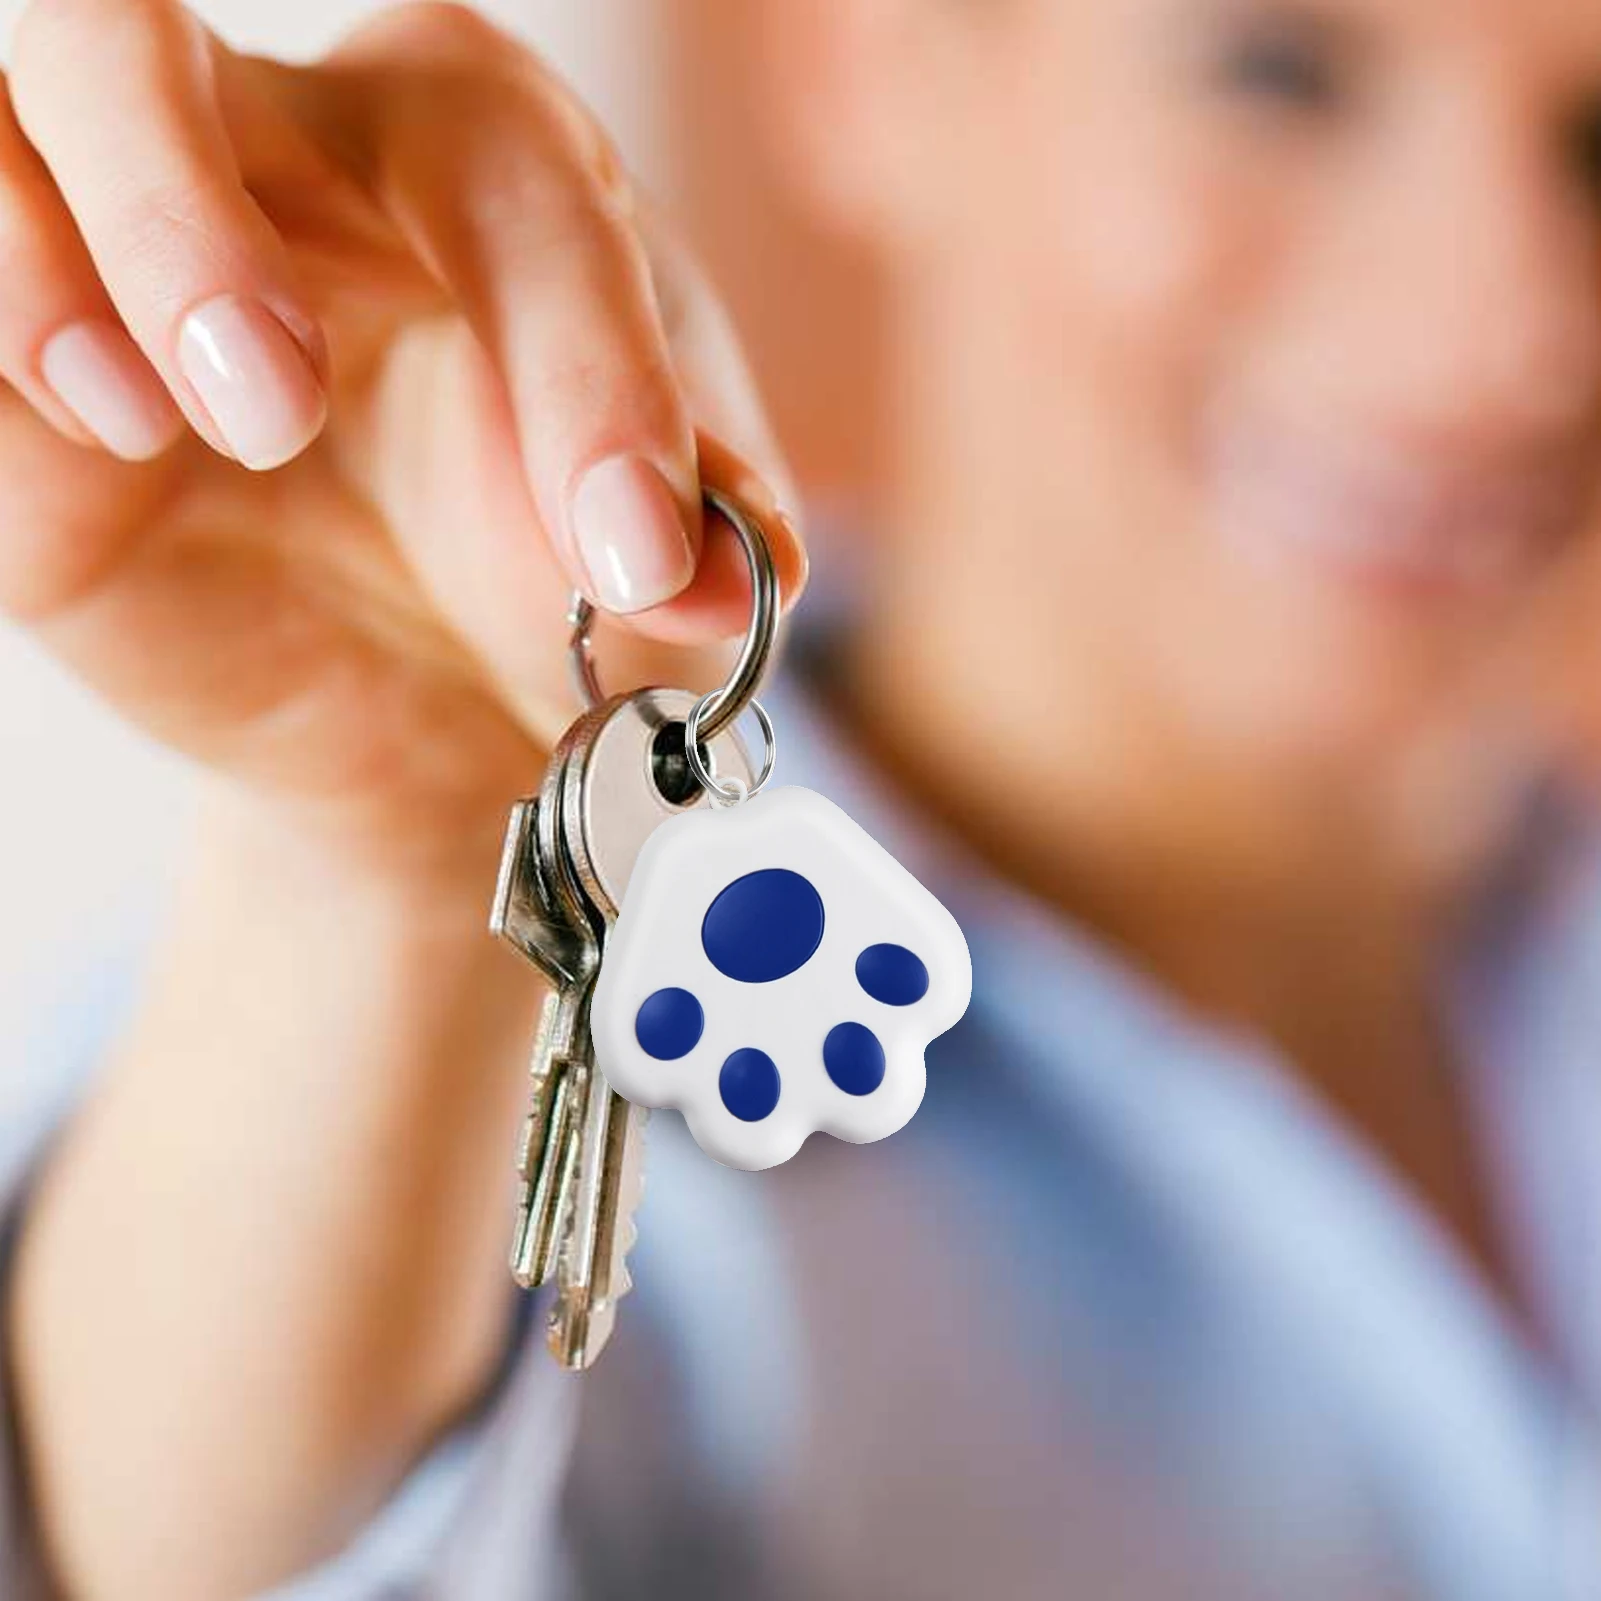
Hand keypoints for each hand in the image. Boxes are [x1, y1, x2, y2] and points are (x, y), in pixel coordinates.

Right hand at [0, 0, 805, 889]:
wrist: (450, 703)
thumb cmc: (562, 586)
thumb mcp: (663, 566)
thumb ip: (703, 537)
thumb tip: (719, 571)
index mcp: (477, 162)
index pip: (506, 177)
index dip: (581, 366)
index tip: (638, 558)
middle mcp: (282, 160)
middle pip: (138, 30)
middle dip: (178, 201)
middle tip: (271, 398)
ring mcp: (127, 257)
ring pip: (3, 115)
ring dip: (41, 257)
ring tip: (156, 423)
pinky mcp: (28, 392)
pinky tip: (105, 431)